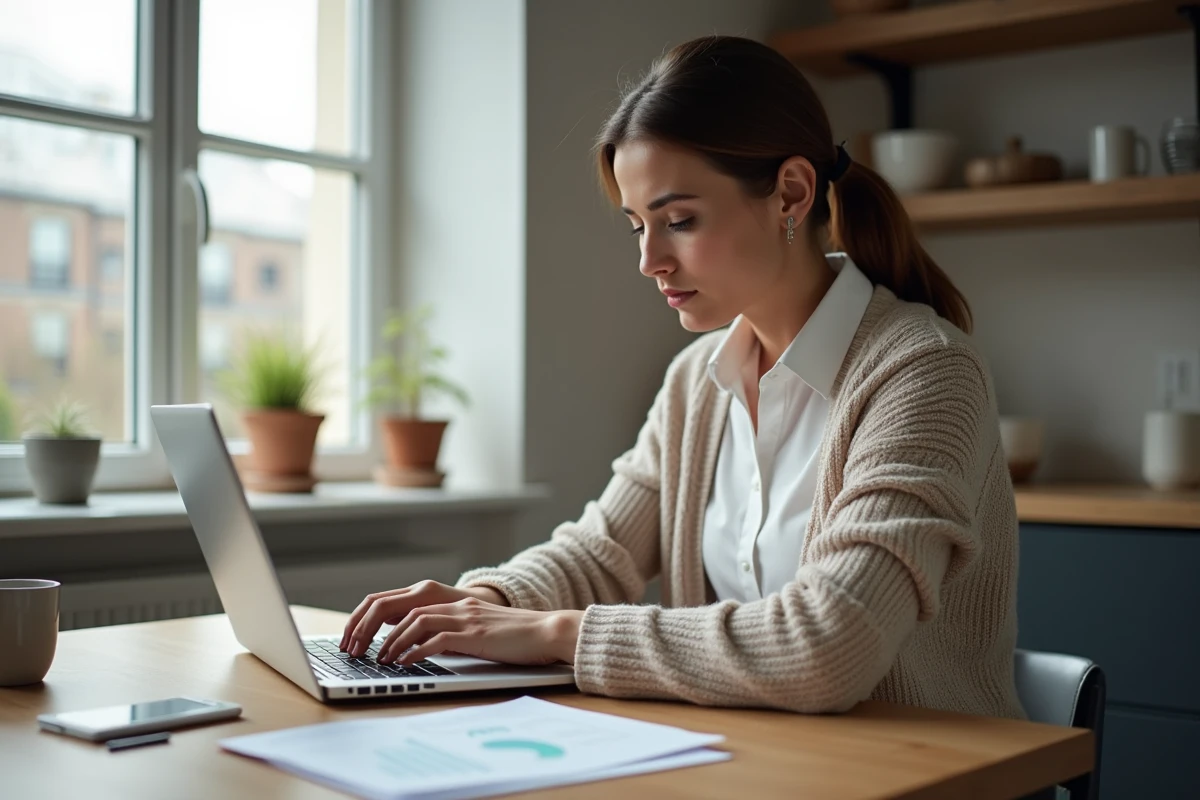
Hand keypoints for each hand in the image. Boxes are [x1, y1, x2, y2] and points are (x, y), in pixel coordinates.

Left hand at [376, 600, 583, 666]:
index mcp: (459, 604)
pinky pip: (437, 639)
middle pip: (406, 610)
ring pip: (416, 622)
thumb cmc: (520, 638)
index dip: (386, 621)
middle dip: (380, 631)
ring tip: (381, 659)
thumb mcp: (483, 632)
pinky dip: (416, 651)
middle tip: (366, 651)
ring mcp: (466, 618)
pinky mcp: (474, 634)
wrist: (550, 632)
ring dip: (394, 642)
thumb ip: (459, 634)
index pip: (411, 605)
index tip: (370, 638)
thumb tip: (430, 649)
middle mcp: (459, 606)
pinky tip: (406, 663)